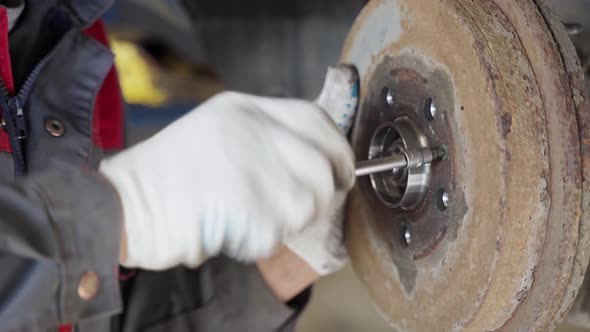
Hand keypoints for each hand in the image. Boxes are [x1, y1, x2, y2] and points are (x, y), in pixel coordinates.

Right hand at [100, 89, 354, 269]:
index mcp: (243, 109)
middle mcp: (248, 131)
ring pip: (306, 202)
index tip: (343, 169)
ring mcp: (246, 166)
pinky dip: (261, 240)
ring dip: (288, 221)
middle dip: (324, 193)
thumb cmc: (171, 175)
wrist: (122, 203)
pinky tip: (235, 230)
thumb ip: (266, 138)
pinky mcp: (241, 204)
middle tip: (307, 207)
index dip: (338, 148)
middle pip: (320, 165)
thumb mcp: (218, 133)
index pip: (314, 119)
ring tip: (255, 218)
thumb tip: (319, 161)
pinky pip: (277, 232)